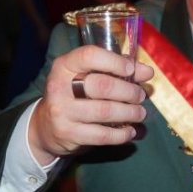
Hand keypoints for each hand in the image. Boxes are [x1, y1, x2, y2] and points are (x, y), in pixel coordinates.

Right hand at [29, 45, 152, 164]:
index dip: (114, 62)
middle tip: (141, 95)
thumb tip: (146, 72)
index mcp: (65, 65)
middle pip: (102, 86)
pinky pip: (102, 135)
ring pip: (105, 111)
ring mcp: (62, 111)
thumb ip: (116, 69)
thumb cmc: (74, 93)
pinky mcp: (68, 134)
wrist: (45, 126)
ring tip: (140, 113)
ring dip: (129, 112)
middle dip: (128, 91)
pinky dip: (121, 134)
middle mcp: (59, 86)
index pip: (90, 56)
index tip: (131, 69)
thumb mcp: (87, 75)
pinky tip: (130, 131)